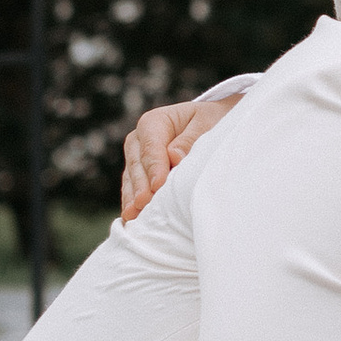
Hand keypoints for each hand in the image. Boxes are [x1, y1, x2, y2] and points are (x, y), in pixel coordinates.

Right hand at [120, 88, 241, 221]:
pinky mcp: (138, 175)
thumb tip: (174, 156)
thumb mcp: (206, 124)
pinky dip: (133, 202)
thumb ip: (190, 139)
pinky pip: (132, 189)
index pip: (151, 147)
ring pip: (131, 179)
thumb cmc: (208, 122)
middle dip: (141, 186)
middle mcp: (139, 140)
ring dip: (133, 197)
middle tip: (144, 203)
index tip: (158, 185)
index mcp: (154, 122)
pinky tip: (133, 217)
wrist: (208, 125)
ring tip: (134, 215)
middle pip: (137, 165)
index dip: (154, 167)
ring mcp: (136, 158)